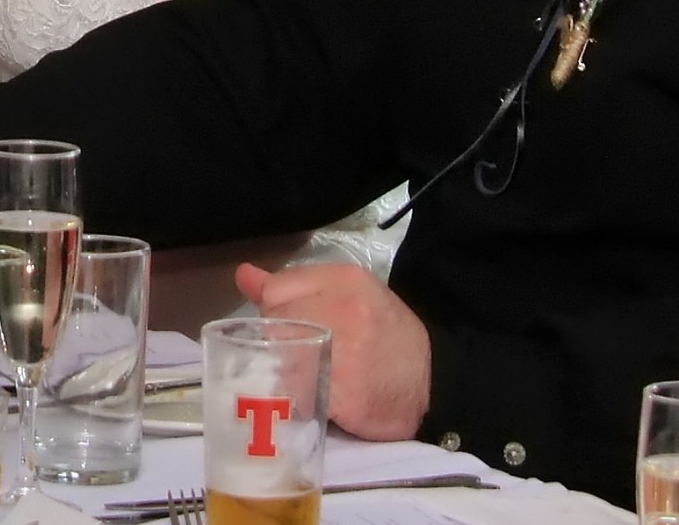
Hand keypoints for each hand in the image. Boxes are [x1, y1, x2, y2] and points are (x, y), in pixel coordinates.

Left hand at [233, 261, 429, 440]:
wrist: (435, 380)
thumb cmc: (385, 335)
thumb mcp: (347, 295)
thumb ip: (294, 286)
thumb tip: (243, 275)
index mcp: (344, 280)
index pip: (275, 292)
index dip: (274, 315)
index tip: (289, 331)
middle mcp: (345, 310)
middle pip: (274, 327)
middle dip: (277, 346)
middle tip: (298, 360)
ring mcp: (347, 353)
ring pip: (280, 362)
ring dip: (283, 376)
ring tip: (303, 381)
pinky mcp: (346, 395)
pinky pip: (298, 398)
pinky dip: (298, 403)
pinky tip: (313, 402)